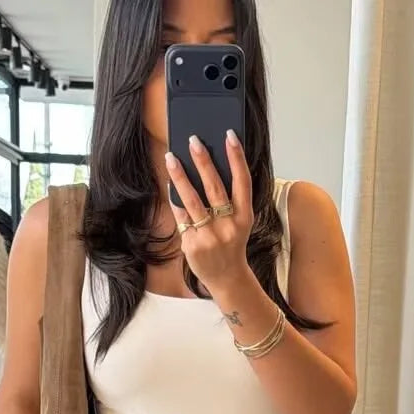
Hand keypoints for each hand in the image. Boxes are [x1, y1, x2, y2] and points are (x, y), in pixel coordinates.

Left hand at [165, 130, 253, 293]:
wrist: (227, 278)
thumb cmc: (232, 243)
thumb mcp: (240, 222)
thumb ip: (230, 199)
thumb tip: (209, 168)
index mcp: (244, 216)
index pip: (242, 181)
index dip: (237, 158)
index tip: (229, 136)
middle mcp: (228, 226)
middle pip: (214, 187)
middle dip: (203, 161)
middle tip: (193, 140)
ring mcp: (210, 237)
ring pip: (192, 200)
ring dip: (180, 176)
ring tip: (171, 157)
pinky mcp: (193, 245)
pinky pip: (181, 217)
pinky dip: (174, 200)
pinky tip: (169, 184)